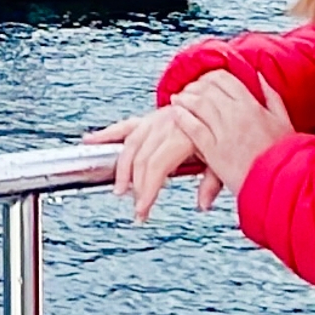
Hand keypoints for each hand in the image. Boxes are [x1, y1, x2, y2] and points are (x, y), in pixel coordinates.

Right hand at [86, 105, 216, 220]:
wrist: (221, 103)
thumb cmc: (224, 134)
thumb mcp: (224, 158)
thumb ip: (212, 182)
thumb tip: (202, 205)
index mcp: (185, 132)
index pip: (157, 165)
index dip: (147, 189)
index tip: (142, 210)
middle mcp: (168, 123)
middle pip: (142, 157)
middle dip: (137, 185)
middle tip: (137, 209)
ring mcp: (157, 119)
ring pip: (131, 143)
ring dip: (122, 168)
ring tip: (119, 189)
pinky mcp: (151, 117)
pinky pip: (126, 126)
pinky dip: (107, 134)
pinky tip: (89, 141)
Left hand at [169, 71, 297, 204]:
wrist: (282, 184)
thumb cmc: (285, 155)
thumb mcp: (284, 121)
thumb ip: (271, 97)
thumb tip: (259, 77)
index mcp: (253, 105)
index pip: (225, 79)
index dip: (210, 76)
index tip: (204, 80)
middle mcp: (237, 114)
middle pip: (208, 90)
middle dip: (194, 86)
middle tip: (187, 89)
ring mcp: (225, 133)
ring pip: (198, 105)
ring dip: (185, 99)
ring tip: (177, 98)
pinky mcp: (215, 152)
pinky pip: (193, 129)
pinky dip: (182, 118)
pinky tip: (175, 114)